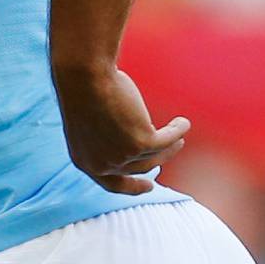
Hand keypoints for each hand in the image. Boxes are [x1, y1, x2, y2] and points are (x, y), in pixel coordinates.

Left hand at [53, 62, 189, 194]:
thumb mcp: (89, 123)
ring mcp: (121, 156)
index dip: (132, 187)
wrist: (84, 76)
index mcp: (84, 162)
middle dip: (160, 159)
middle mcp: (102, 165)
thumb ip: (105, 138)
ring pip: (156, 155)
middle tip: (173, 147)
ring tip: (178, 130)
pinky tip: (183, 123)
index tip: (149, 186)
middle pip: (140, 168)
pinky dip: (177, 130)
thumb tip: (131, 140)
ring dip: (171, 145)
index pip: (111, 184)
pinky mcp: (140, 143)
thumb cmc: (81, 88)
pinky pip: (167, 140)